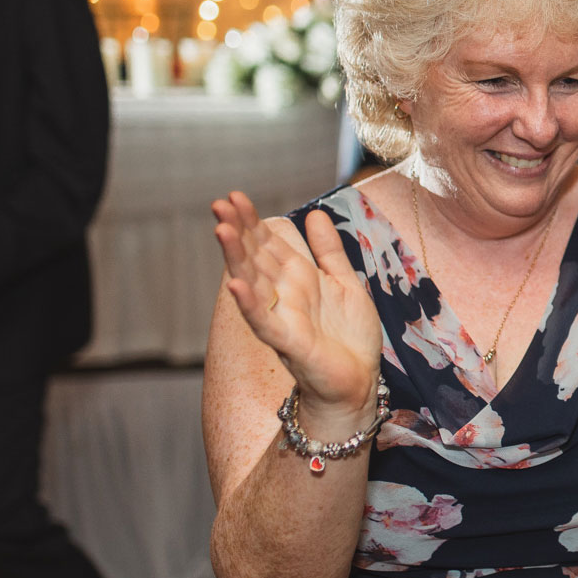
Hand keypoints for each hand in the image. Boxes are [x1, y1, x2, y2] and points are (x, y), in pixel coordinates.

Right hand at [212, 192, 380, 417]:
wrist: (359, 381)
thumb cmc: (349, 337)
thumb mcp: (345, 283)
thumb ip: (328, 251)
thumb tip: (314, 213)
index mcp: (297, 279)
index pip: (268, 244)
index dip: (252, 221)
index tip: (235, 196)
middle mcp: (284, 295)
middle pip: (255, 258)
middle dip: (237, 231)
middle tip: (219, 204)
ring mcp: (283, 318)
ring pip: (253, 283)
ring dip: (236, 258)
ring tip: (221, 231)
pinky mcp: (289, 343)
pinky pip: (265, 322)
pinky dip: (250, 304)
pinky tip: (236, 285)